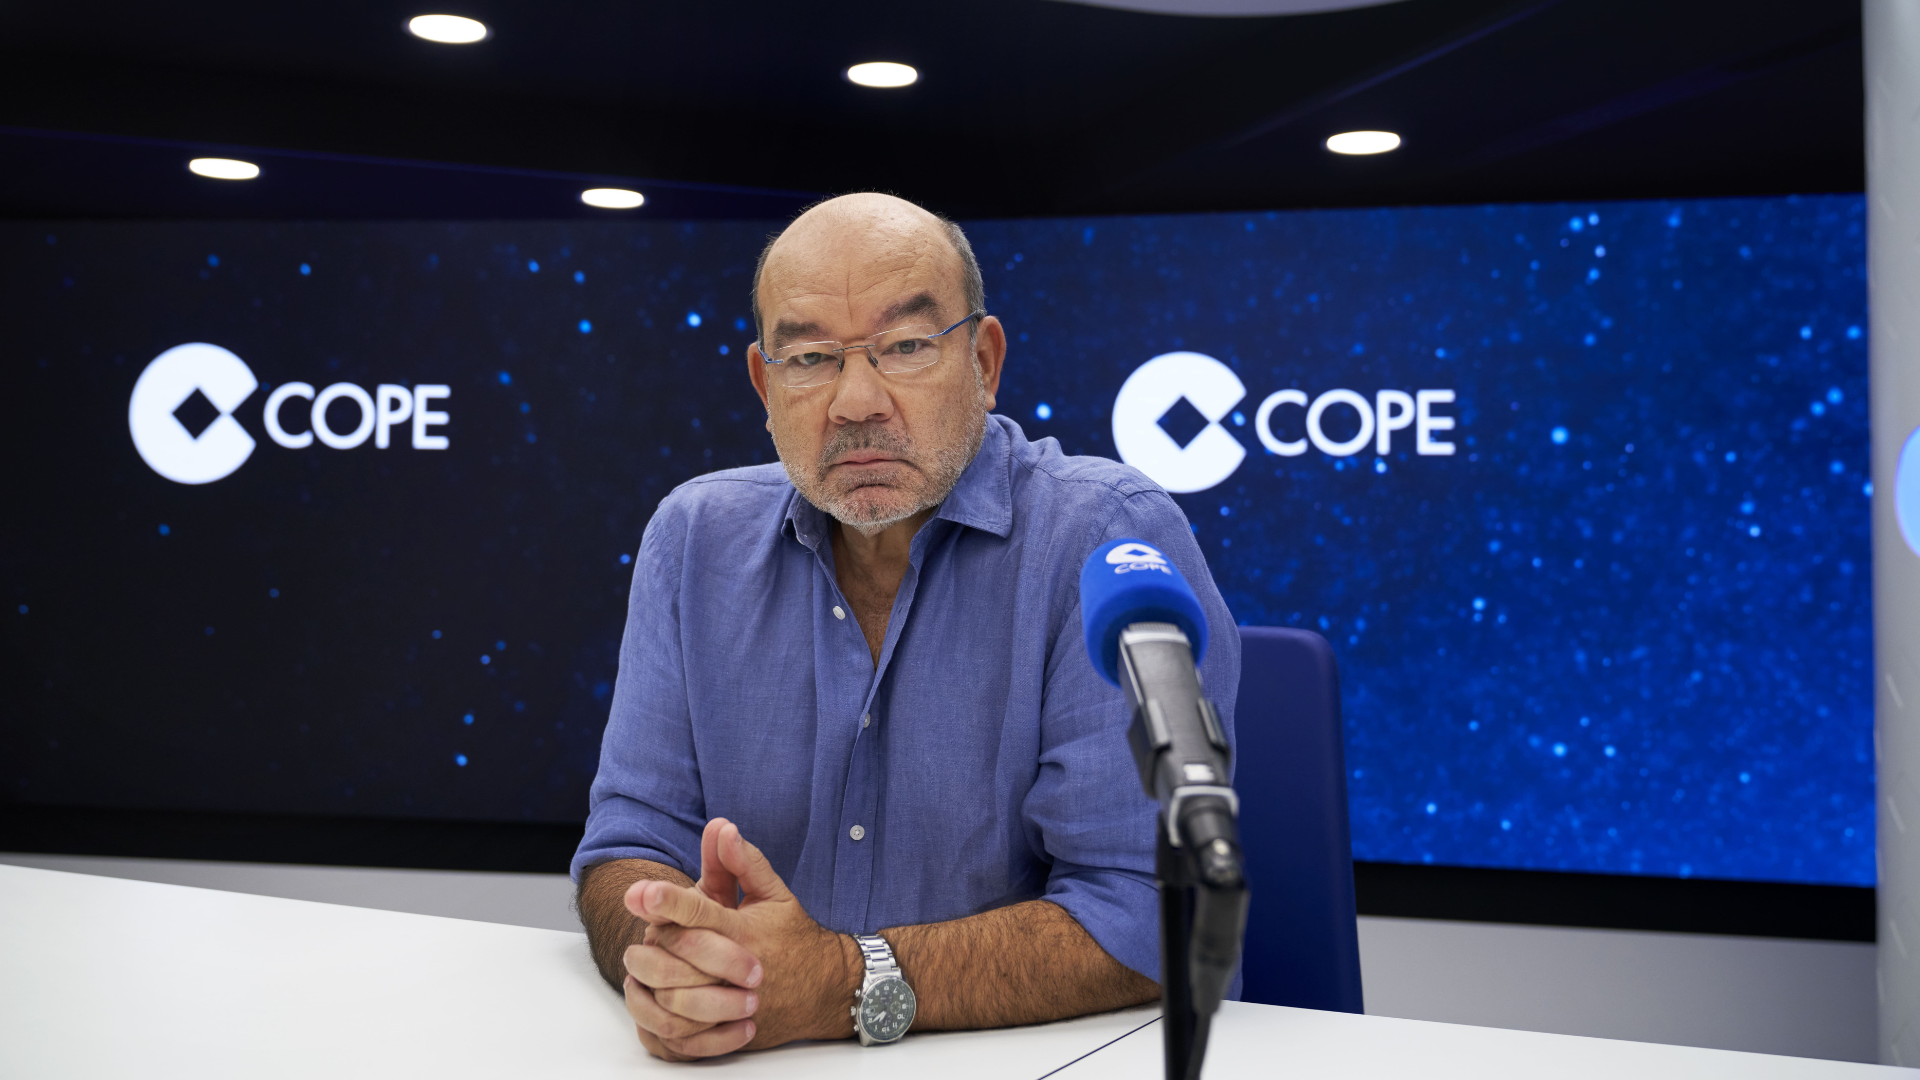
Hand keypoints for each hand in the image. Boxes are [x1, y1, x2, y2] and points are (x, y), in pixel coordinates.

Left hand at [621, 818, 855, 1059]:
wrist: (825, 992)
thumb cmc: (794, 938)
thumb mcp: (775, 893)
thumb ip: (743, 862)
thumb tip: (721, 826)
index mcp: (745, 931)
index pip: (699, 914)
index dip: (668, 901)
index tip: (640, 893)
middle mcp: (736, 969)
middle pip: (676, 952)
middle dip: (653, 938)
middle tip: (644, 932)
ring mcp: (731, 1005)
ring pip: (671, 995)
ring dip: (651, 977)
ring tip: (643, 964)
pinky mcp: (727, 1032)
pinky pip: (679, 1031)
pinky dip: (660, 1015)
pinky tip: (654, 997)